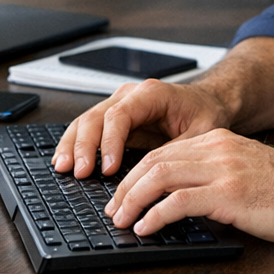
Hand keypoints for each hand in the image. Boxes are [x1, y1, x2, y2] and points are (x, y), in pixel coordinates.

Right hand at [52, 78, 231, 178]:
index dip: (110, 142)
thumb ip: (175, 152)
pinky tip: (65, 161)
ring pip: (87, 120)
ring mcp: (121, 105)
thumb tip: (153, 179)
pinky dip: (75, 144)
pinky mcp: (116, 118)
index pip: (120, 115)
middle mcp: (132, 95)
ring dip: (73, 144)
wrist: (209, 102)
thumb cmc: (207, 113)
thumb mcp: (200, 134)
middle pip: (97, 116)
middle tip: (80, 172)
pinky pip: (90, 128)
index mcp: (152, 94)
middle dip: (85, 145)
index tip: (108, 169)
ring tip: (63, 168)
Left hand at [104, 128, 273, 245]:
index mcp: (221, 140)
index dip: (137, 173)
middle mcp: (219, 148)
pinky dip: (156, 215)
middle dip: (126, 186)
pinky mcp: (230, 193)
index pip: (165, 151)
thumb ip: (217, 175)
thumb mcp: (248, 171)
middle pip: (155, 160)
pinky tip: (146, 228)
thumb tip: (182, 198)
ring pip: (161, 175)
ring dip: (133, 199)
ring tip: (121, 220)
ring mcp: (224, 169)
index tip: (122, 194)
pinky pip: (180, 201)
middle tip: (113, 209)